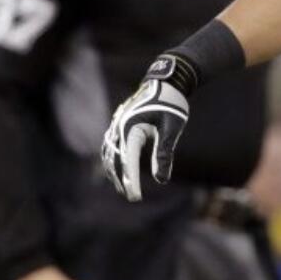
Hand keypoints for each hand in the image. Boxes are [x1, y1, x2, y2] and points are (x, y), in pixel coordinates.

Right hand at [101, 55, 193, 201]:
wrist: (164, 82)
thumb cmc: (171, 103)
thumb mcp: (171, 129)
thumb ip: (164, 154)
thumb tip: (161, 180)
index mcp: (132, 128)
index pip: (129, 161)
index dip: (131, 181)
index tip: (135, 198)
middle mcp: (120, 127)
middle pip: (115, 159)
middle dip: (122, 179)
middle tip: (132, 197)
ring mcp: (117, 124)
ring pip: (109, 153)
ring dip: (114, 170)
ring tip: (122, 186)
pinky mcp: (119, 123)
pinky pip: (110, 145)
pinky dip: (112, 159)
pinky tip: (117, 168)